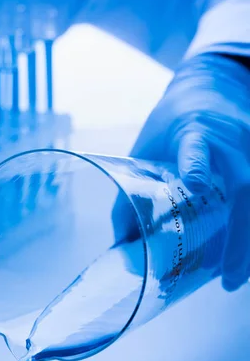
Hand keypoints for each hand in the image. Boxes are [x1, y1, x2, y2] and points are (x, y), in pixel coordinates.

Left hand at [131, 53, 249, 290]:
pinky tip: (245, 256)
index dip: (195, 163)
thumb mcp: (143, 150)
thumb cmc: (172, 123)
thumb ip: (129, 196)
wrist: (213, 83)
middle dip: (241, 235)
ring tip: (236, 277)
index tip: (195, 183)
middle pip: (245, 185)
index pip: (195, 147)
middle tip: (228, 277)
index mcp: (192, 131)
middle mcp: (230, 138)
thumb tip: (122, 246)